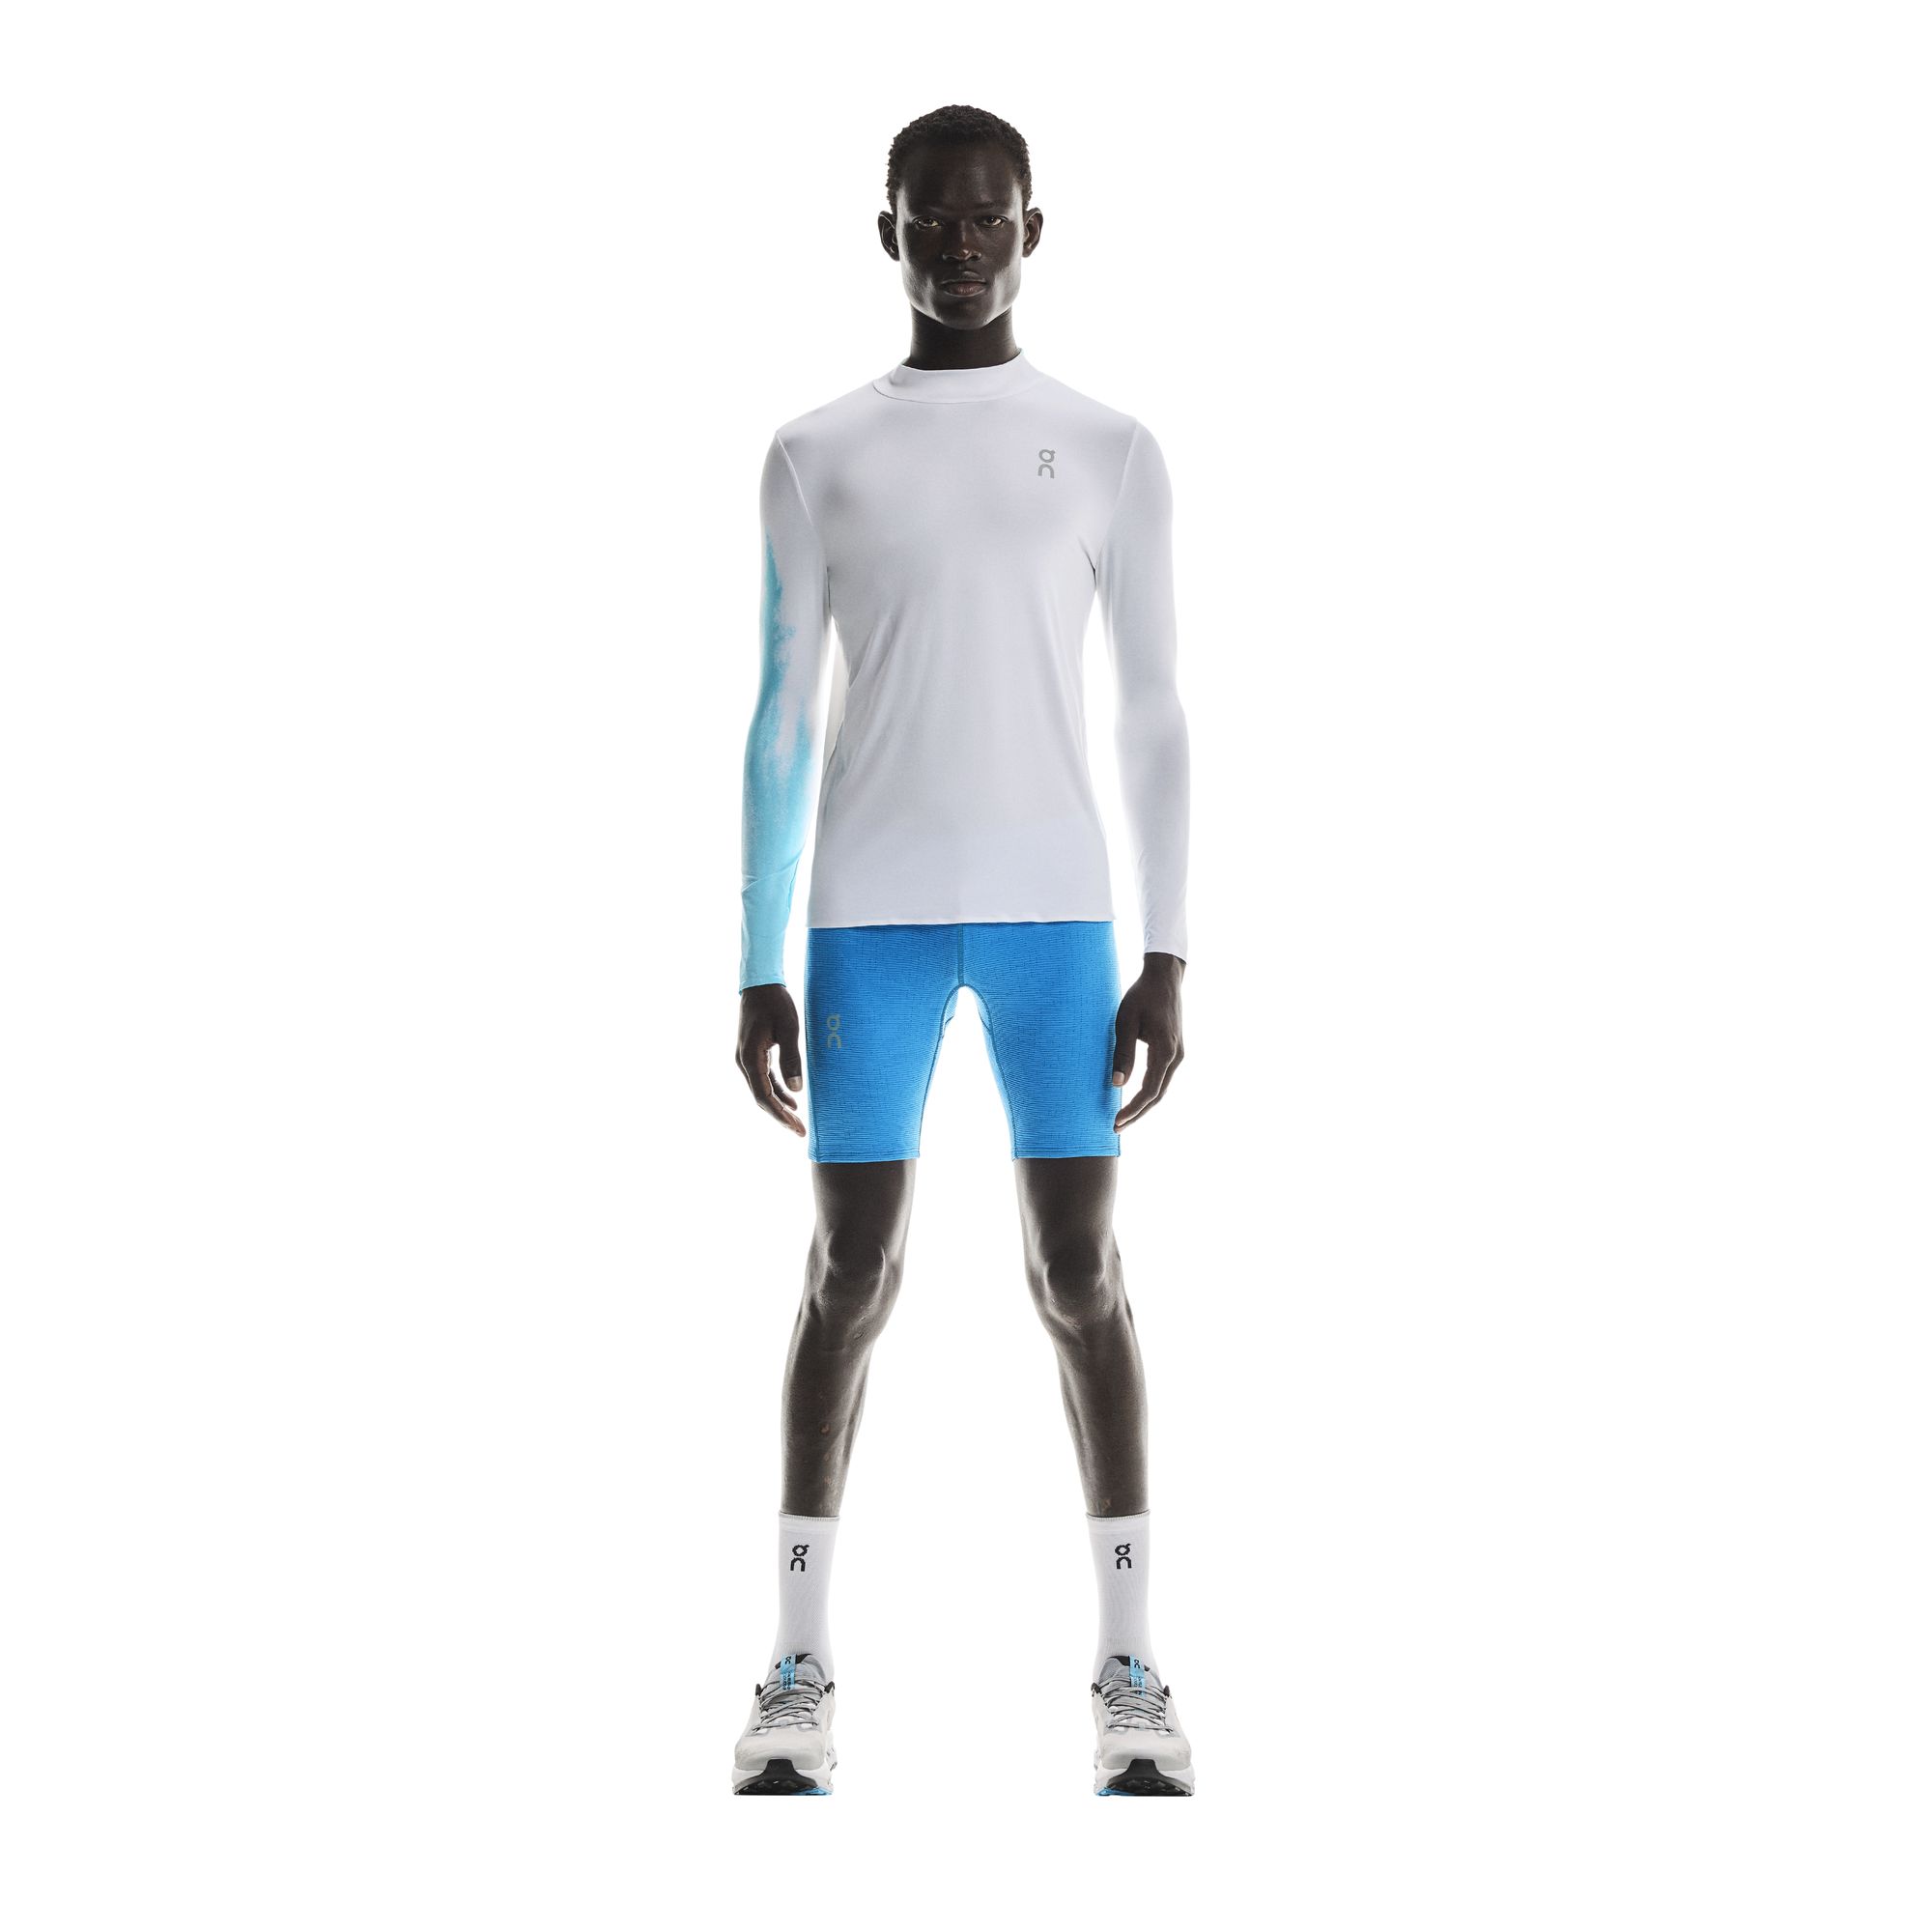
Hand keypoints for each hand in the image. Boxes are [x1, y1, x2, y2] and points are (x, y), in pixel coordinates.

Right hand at [737, 983, 805, 1136]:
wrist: (759, 983)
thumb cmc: (775, 1003)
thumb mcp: (789, 1029)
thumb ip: (792, 1059)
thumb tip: (796, 1090)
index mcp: (750, 1057)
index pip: (763, 1096)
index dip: (779, 1115)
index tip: (795, 1128)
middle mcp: (744, 1061)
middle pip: (761, 1097)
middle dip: (780, 1116)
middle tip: (800, 1131)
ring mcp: (746, 1058)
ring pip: (762, 1090)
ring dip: (779, 1106)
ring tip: (797, 1122)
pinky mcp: (753, 1054)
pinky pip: (764, 1079)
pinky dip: (776, 1091)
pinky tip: (791, 1100)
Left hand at [1111, 952, 1185, 1128]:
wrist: (1164, 978)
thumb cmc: (1141, 996)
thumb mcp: (1125, 1022)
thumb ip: (1123, 1054)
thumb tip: (1117, 1085)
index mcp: (1165, 1050)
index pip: (1150, 1090)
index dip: (1133, 1109)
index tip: (1116, 1122)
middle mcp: (1176, 1056)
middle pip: (1158, 1096)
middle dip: (1137, 1114)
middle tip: (1115, 1128)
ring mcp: (1177, 1054)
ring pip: (1161, 1089)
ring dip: (1143, 1106)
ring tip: (1123, 1119)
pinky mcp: (1174, 1051)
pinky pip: (1162, 1078)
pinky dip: (1149, 1092)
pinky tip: (1134, 1099)